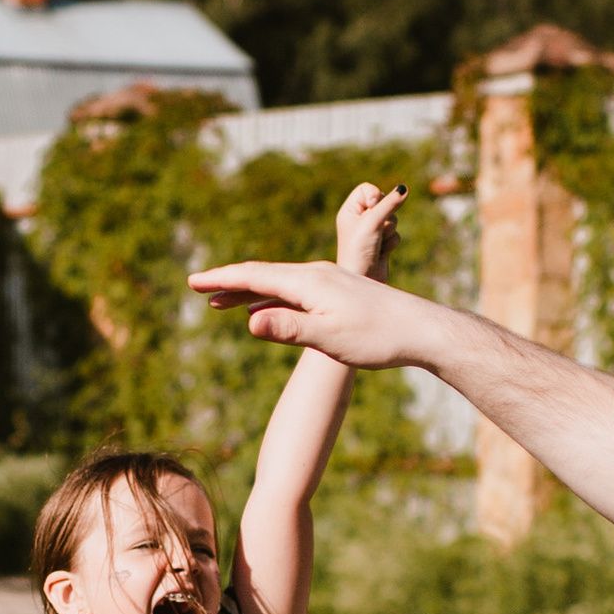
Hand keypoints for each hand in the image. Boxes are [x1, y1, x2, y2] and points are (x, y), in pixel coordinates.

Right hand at [189, 255, 423, 370]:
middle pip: (261, 274)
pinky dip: (270, 299)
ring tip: (219, 303)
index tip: (192, 282)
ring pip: (277, 283)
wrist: (420, 329)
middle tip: (196, 287)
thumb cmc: (378, 337)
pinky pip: (293, 292)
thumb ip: (289, 329)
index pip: (255, 275)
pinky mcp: (337, 293)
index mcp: (309, 282)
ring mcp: (328, 282)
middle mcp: (316, 275)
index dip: (221, 279)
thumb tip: (250, 322)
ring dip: (247, 292)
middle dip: (228, 282)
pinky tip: (262, 310)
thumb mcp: (330, 338)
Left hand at [334, 181, 404, 282]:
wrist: (362, 279)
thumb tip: (404, 188)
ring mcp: (372, 232)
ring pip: (393, 219)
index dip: (375, 194)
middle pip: (384, 203)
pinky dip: (390, 243)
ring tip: (376, 243)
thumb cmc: (359, 250)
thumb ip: (389, 204)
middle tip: (375, 229)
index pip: (367, 189)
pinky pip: (395, 234)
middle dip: (385, 216)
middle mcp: (359, 220)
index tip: (374, 205)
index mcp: (349, 211)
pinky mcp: (382, 243)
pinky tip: (380, 253)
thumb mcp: (373, 222)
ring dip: (388, 231)